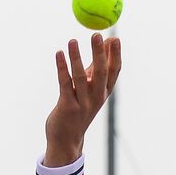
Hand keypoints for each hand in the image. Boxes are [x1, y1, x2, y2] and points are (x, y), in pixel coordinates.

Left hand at [44, 33, 121, 165]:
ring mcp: (82, 103)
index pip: (114, 72)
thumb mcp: (91, 89)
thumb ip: (98, 66)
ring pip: (80, 77)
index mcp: (104, 92)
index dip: (116, 55)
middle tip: (97, 35)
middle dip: (100, 53)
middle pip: (101, 73)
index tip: (115, 38)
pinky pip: (64, 83)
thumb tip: (109, 41)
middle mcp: (96, 97)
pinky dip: (62, 67)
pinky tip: (59, 54)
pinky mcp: (67, 106)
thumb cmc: (79, 108)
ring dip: (76, 57)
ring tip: (73, 40)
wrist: (66, 139)